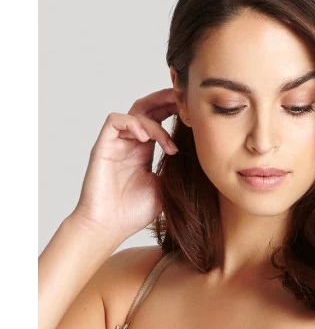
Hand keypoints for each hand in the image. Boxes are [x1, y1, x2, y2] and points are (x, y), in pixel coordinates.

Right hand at [72, 88, 179, 242]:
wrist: (108, 228)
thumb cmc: (132, 213)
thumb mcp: (164, 189)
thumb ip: (175, 170)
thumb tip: (198, 157)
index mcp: (144, 152)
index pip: (159, 119)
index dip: (175, 110)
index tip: (194, 114)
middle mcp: (130, 143)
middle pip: (147, 107)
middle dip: (167, 100)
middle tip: (184, 102)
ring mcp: (116, 144)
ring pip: (135, 112)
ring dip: (155, 120)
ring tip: (168, 142)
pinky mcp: (103, 147)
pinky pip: (116, 121)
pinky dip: (133, 124)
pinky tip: (147, 139)